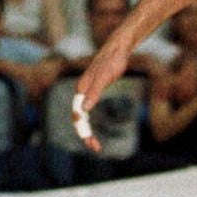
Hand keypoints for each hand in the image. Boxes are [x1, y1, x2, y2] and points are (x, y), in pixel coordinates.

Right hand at [74, 31, 133, 152]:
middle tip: (95, 149)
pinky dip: (90, 122)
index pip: (77, 115)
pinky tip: (95, 130)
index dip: (83, 130)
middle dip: (85, 135)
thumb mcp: (105, 77)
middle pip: (78, 118)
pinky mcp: (95, 90)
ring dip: (87, 131)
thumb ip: (94, 92)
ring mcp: (87, 91)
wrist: (119, 48)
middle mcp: (81, 92)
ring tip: (95, 145)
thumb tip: (83, 110)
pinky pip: (89, 110)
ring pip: (82, 116)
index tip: (90, 142)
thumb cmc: (112, 60)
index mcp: (81, 90)